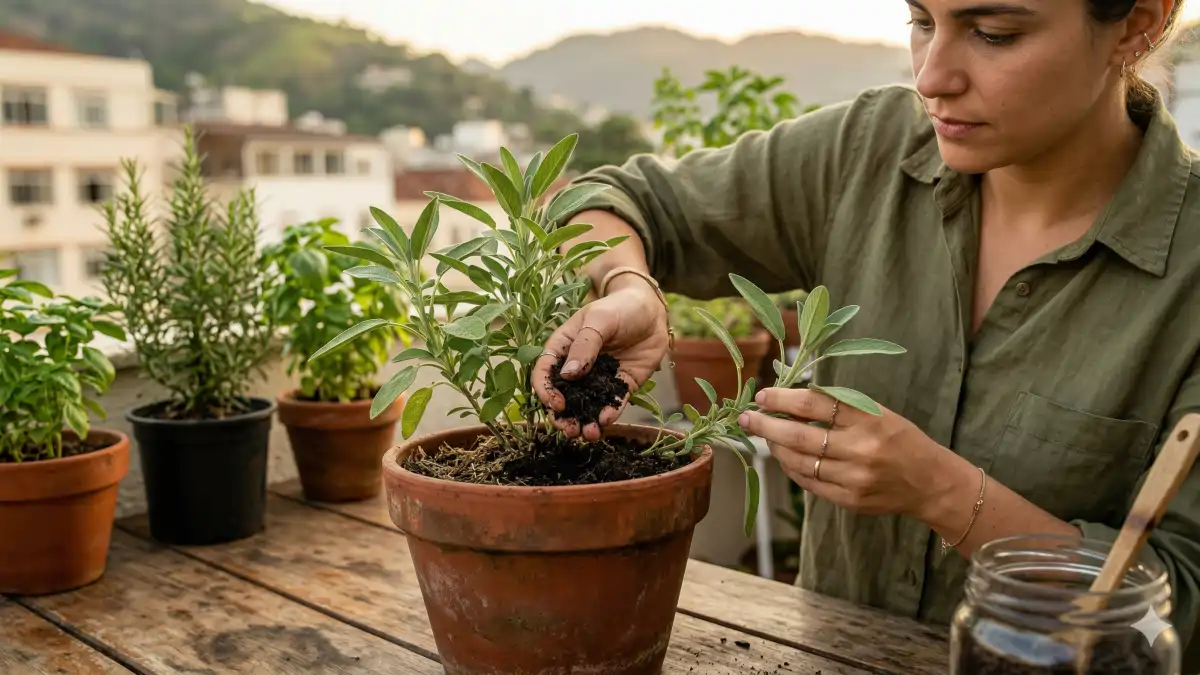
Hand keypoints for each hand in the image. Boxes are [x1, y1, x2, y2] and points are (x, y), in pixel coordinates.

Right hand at [533, 279, 668, 440]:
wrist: (652, 311)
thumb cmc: (620, 307)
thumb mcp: (599, 320)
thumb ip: (585, 346)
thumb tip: (568, 375)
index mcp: (563, 348)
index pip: (545, 372)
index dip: (546, 391)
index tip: (558, 404)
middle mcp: (577, 367)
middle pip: (562, 396)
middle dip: (563, 417)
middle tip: (570, 430)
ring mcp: (598, 378)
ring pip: (586, 405)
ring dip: (584, 422)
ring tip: (590, 434)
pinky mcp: (621, 385)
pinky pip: (612, 403)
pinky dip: (608, 414)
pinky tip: (607, 421)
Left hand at [737, 387, 952, 517]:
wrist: (930, 482)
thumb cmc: (900, 439)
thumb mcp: (876, 412)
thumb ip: (837, 407)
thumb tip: (790, 400)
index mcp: (869, 419)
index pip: (815, 404)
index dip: (783, 399)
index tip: (763, 396)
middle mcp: (860, 449)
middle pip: (799, 436)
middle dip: (766, 426)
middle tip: (746, 418)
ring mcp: (853, 478)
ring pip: (798, 462)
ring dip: (775, 448)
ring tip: (766, 436)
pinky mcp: (848, 500)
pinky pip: (808, 482)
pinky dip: (791, 468)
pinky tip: (785, 457)